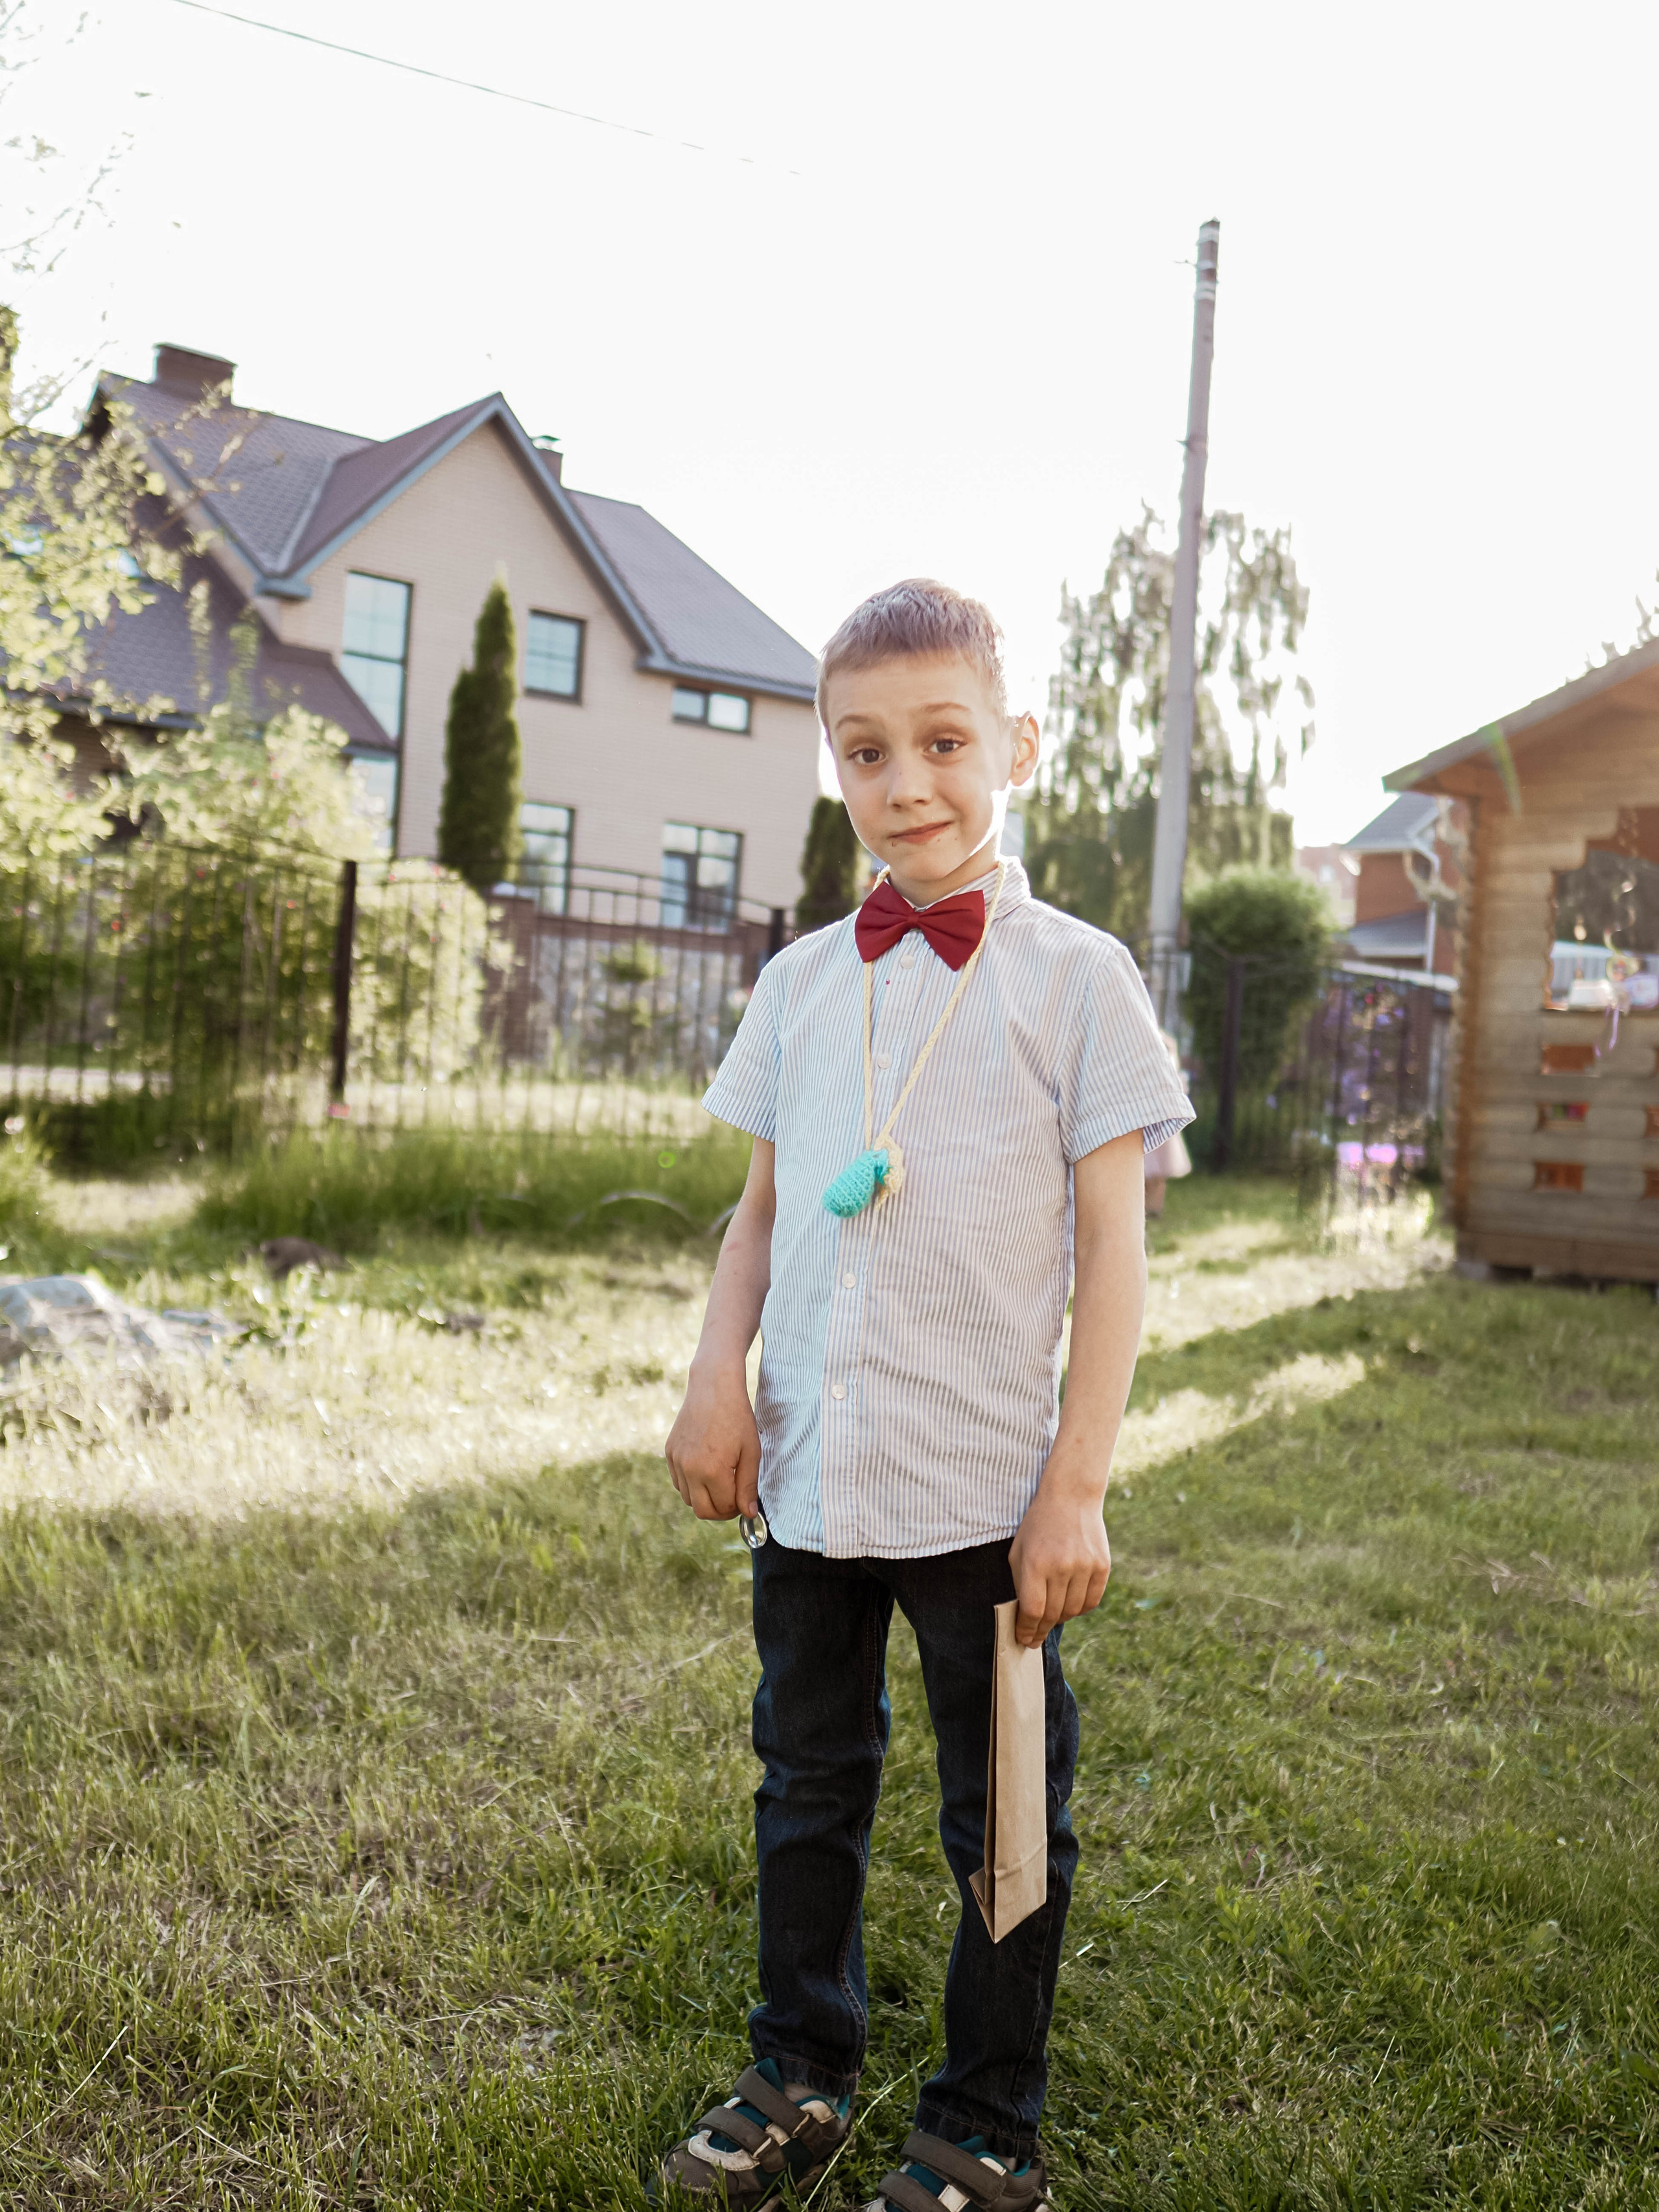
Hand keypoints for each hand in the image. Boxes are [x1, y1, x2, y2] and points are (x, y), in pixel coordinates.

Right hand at [665, 1362, 760, 1522]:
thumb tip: (749, 1513)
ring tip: (720, 1481)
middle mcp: (690, 1469)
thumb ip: (748, 1486)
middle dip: (719, 1511)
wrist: (713, 1387)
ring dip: (704, 1498)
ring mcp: (676, 1460)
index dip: (736, 1509)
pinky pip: (678, 1482)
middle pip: (702, 1511)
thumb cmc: (737, 1417)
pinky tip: (705, 1469)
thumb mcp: (751, 1452)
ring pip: (688, 1498)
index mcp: (712, 1470)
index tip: (744, 1500)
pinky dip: (691, 1484)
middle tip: (732, 1499)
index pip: (723, 1508)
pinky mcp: (670, 1452)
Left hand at [1008, 1457, 1111, 1647]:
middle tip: (1035, 1637)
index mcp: (1035, 1564)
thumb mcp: (1019, 1551)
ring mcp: (1084, 1567)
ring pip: (1072, 1611)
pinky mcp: (1102, 1566)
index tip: (1024, 1639)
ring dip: (1060, 1619)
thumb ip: (1021, 1584)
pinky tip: (1070, 1604)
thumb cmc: (1038, 1526)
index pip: (1033, 1610)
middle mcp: (1061, 1567)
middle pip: (1052, 1614)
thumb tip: (1026, 1617)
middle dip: (1041, 1630)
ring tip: (1052, 1616)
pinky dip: (1079, 1608)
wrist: (1071, 1497)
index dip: (1027, 1630)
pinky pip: (1091, 1601)